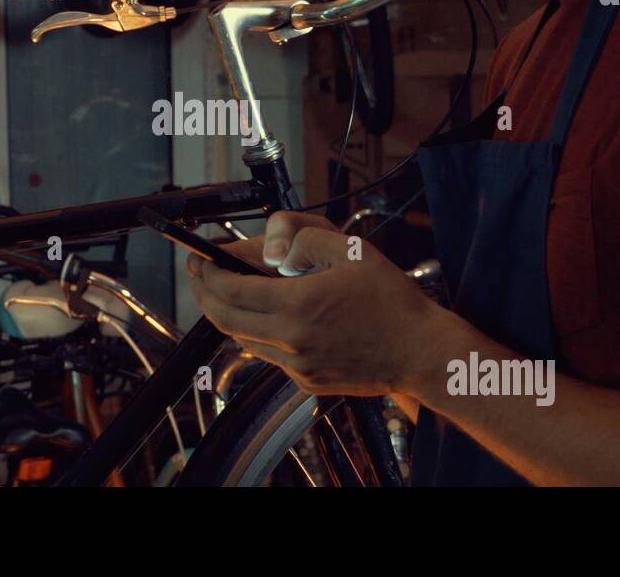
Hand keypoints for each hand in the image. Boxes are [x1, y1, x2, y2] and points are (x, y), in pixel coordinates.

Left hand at [187, 212, 441, 396]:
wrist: (420, 353)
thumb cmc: (391, 301)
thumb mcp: (352, 250)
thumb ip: (305, 238)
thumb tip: (270, 247)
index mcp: (299, 305)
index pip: (231, 290)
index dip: (208, 272)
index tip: (201, 258)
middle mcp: (291, 340)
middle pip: (224, 318)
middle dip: (204, 294)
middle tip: (199, 274)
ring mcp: (297, 365)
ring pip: (242, 339)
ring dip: (228, 314)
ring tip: (228, 291)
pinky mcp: (305, 381)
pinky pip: (267, 355)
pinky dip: (257, 333)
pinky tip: (267, 315)